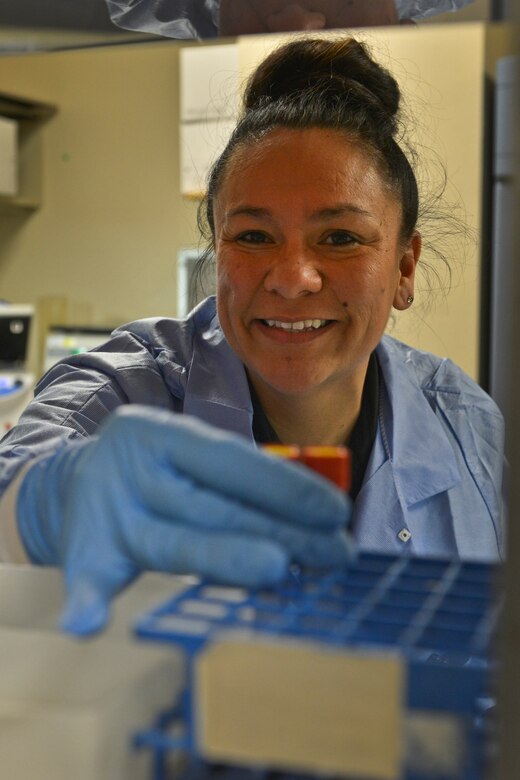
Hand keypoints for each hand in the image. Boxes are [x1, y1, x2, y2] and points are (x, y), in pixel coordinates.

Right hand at [17, 406, 352, 634]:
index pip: (230, 460)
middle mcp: (130, 470)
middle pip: (213, 506)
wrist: (74, 486)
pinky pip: (85, 583)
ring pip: (175, 545)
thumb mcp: (186, 457)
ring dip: (226, 561)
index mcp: (158, 434)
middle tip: (336, 552)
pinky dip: (87, 604)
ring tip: (279, 571)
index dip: (284, 486)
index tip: (336, 511)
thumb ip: (238, 481)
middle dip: (282, 532)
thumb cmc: (156, 474)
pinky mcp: (84, 559)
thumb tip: (318, 510)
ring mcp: (106, 516)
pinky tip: (89, 625)